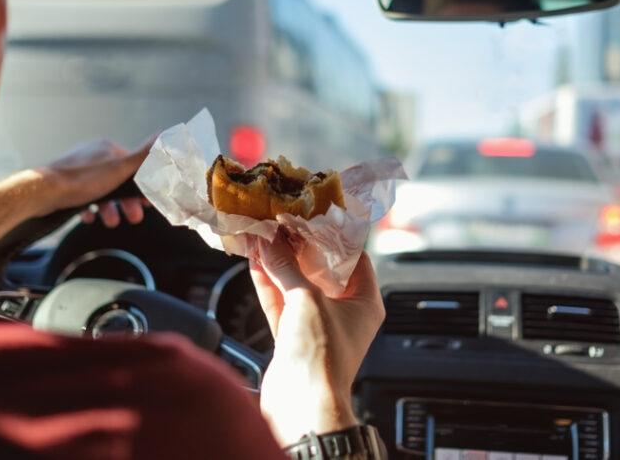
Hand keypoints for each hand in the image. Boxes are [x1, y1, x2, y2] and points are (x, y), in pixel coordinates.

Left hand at [37, 136, 155, 227]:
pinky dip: (90, 208)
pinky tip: (91, 217)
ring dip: (109, 208)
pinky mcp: (65, 184)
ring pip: (100, 190)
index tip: (147, 200)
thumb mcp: (120, 168)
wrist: (44, 192)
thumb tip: (163, 136)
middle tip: (133, 216)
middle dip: (126, 201)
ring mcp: (77, 170)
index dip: (141, 184)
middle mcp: (92, 156)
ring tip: (112, 221)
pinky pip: (83, 197)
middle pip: (117, 181)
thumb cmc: (80, 180)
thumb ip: (143, 155)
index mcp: (106, 148)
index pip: (131, 165)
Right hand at [249, 235, 384, 446]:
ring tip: (262, 236)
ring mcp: (317, 325)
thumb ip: (287, 267)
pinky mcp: (292, 337)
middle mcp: (343, 312)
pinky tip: (255, 261)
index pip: (354, 257)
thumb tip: (271, 242)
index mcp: (364, 302)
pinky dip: (268, 283)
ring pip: (296, 285)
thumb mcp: (307, 299)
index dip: (334, 235)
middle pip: (321, 269)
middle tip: (281, 222)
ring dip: (278, 263)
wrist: (302, 405)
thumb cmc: (321, 357)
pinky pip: (280, 303)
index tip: (313, 216)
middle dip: (298, 247)